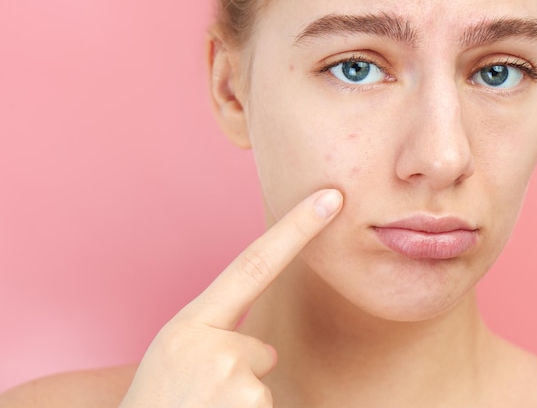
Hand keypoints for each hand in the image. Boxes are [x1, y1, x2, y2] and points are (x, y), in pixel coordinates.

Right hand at [119, 189, 342, 407]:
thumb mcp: (174, 354)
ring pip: (261, 383)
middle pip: (260, 351)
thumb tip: (267, 353)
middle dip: (240, 376)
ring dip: (239, 402)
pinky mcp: (252, 406)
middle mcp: (215, 345)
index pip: (254, 264)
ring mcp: (234, 380)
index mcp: (191, 323)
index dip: (296, 229)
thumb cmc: (156, 401)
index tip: (330, 199)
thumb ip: (216, 335)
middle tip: (196, 396)